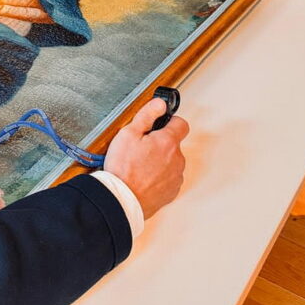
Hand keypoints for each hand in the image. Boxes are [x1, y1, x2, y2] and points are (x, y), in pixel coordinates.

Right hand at [104, 97, 188, 219]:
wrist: (122, 200)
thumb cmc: (123, 169)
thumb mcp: (128, 133)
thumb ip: (147, 115)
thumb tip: (160, 104)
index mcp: (168, 142)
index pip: (181, 124)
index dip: (170, 122)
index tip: (160, 125)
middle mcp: (177, 159)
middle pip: (174, 144)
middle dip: (160, 143)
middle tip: (141, 148)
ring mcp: (175, 177)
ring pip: (171, 162)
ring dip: (160, 161)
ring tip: (139, 165)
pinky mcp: (171, 192)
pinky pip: (168, 178)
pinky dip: (159, 177)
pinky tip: (143, 177)